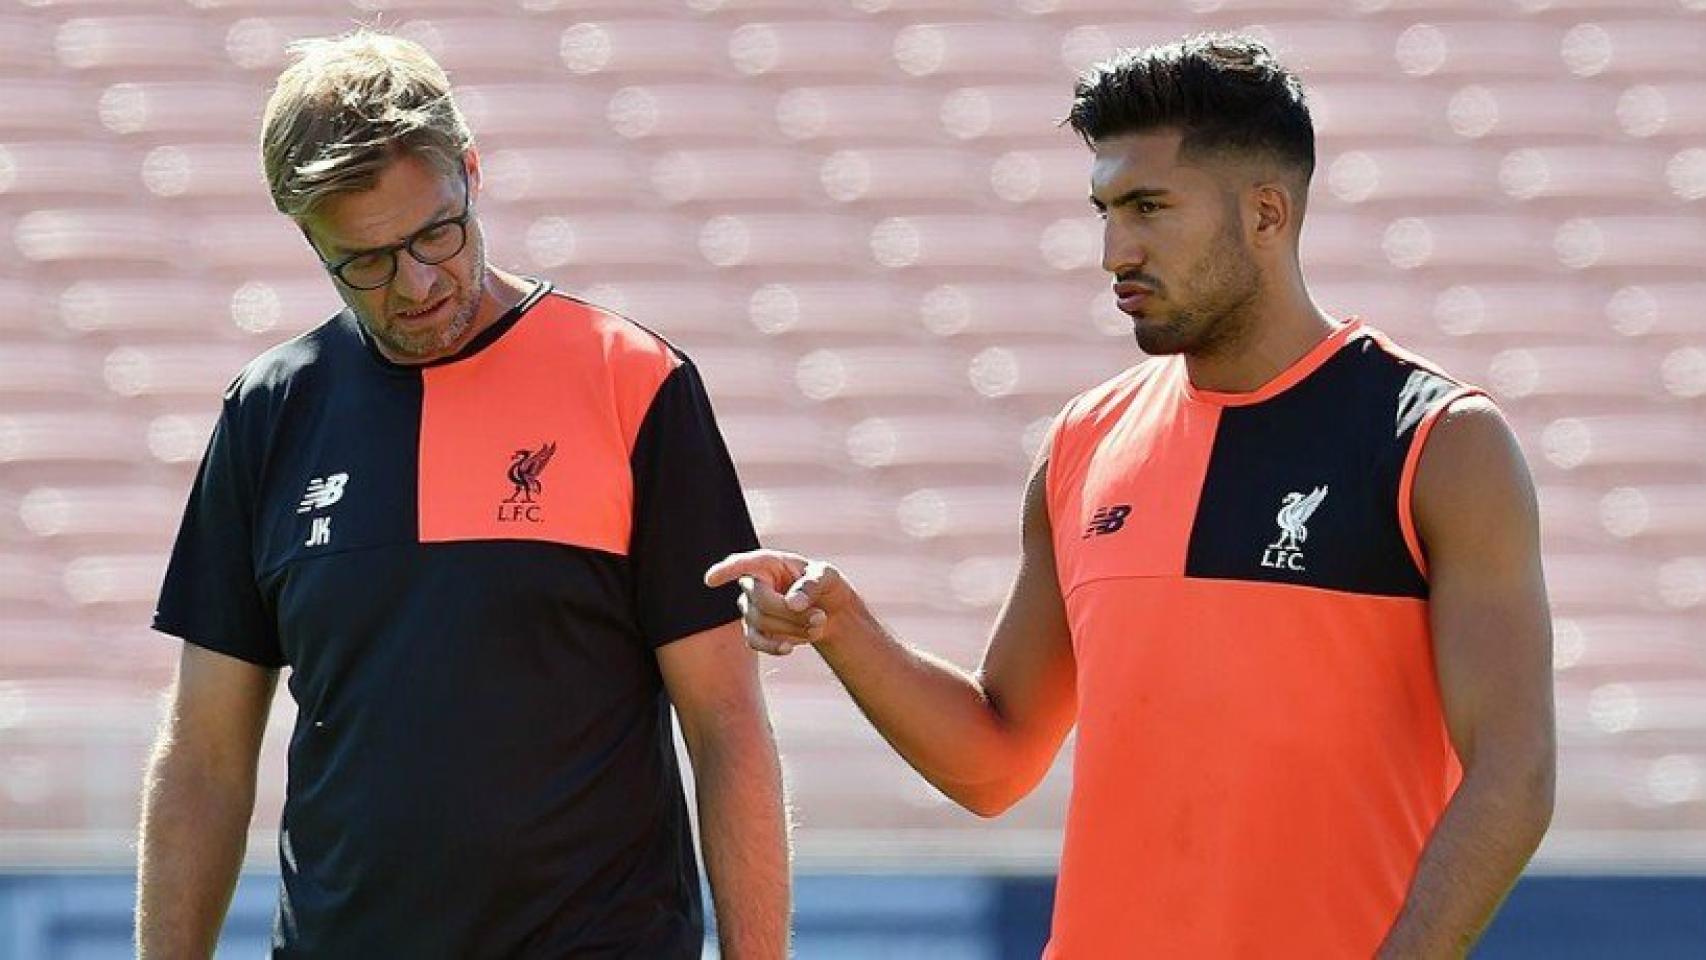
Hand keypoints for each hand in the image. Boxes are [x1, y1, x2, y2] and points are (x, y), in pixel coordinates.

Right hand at [705, 549, 852, 656]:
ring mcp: (750, 609)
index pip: (743, 564)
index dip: (727, 571)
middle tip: (820, 617)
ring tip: (818, 625)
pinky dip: (774, 646)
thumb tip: (793, 603)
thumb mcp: (827, 576)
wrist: (829, 609)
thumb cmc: (824, 584)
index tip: (710, 580)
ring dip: (793, 628)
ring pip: (761, 623)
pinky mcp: (755, 631)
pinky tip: (790, 648)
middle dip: (792, 614)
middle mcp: (753, 584)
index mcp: (768, 563)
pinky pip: (755, 642)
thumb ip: (811, 585)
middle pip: (762, 602)